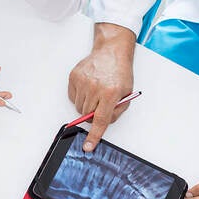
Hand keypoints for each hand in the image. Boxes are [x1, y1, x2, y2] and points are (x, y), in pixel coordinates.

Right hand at [67, 25, 135, 150]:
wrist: (111, 51)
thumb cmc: (120, 72)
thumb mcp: (126, 94)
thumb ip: (116, 111)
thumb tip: (102, 124)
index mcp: (111, 93)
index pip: (100, 120)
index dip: (94, 135)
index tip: (88, 146)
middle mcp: (95, 87)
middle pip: (87, 115)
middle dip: (93, 115)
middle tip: (101, 104)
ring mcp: (83, 82)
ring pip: (79, 108)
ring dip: (87, 105)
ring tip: (96, 92)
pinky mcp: (74, 77)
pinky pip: (73, 97)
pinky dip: (80, 96)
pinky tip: (89, 87)